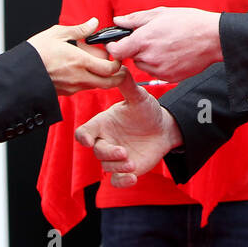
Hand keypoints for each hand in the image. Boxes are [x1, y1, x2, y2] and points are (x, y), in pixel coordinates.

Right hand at [27, 17, 127, 95]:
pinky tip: (80, 69)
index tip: (116, 56)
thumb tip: (93, 23)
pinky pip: (84, 87)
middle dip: (118, 76)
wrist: (18, 73)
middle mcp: (79, 78)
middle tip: (118, 67)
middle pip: (109, 83)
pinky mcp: (66, 93)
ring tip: (95, 64)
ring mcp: (73, 87)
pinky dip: (88, 80)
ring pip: (97, 86)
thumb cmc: (35, 53)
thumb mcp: (57, 34)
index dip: (119, 63)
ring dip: (102, 77)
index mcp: (80, 62)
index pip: (111, 68)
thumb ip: (80, 29)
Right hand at [74, 72, 183, 186]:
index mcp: (102, 124)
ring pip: (107, 166)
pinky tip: (133, 178)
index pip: (84, 133)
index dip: (84, 138)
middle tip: (125, 152)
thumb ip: (127, 85)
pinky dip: (122, 182)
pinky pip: (116, 181)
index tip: (90, 141)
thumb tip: (120, 64)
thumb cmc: (147, 111)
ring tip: (133, 162)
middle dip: (109, 153)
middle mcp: (105, 141)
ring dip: (118, 167)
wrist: (163, 129)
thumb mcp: (139, 97)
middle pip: (96, 151)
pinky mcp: (125, 169)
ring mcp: (114, 156)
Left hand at [106, 7, 222, 80]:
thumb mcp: (161, 14)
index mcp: (143, 40)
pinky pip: (156, 72)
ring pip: (144, 65)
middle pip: (131, 58)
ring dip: (148, 58)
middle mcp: (149, 57)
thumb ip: (135, 19)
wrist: (213, 39)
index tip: (119, 42)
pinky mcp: (169, 78)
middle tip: (153, 39)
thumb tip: (118, 20)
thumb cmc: (189, 22)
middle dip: (136, 49)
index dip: (115, 46)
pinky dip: (160, 65)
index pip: (115, 51)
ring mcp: (159, 70)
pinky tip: (173, 54)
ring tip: (166, 45)